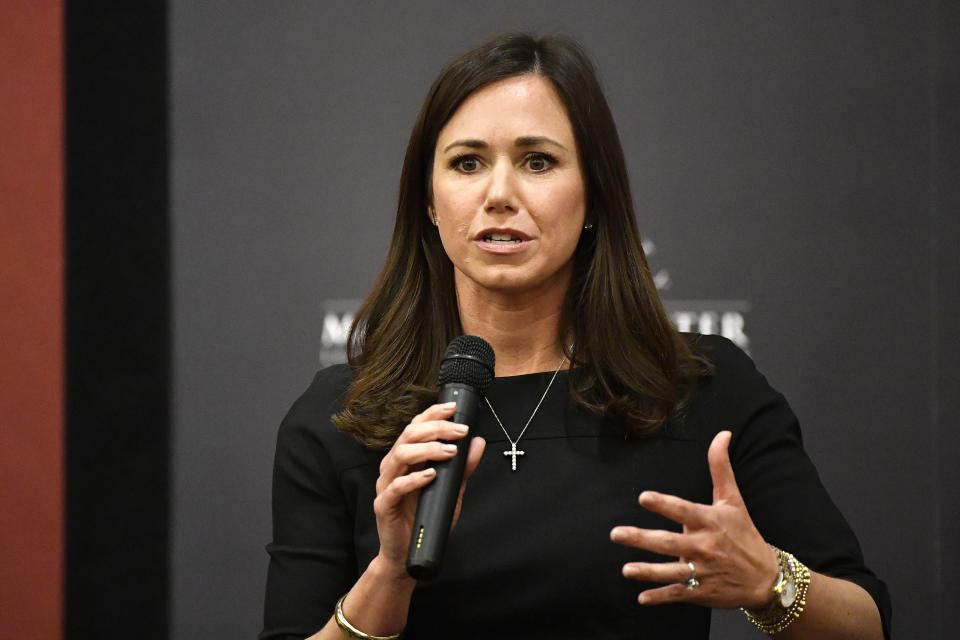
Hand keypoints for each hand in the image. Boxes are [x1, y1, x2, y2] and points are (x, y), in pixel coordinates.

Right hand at [372, 402, 484, 578]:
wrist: (407, 556)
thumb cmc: (426, 519)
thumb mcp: (451, 490)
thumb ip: (463, 467)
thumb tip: (478, 442)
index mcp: (406, 459)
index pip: (416, 427)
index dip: (433, 414)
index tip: (453, 408)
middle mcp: (394, 467)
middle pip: (408, 436)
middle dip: (436, 429)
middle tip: (459, 431)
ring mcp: (386, 485)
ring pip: (400, 455)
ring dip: (427, 449)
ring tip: (449, 451)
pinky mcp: (384, 505)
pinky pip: (396, 487)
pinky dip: (414, 479)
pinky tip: (431, 475)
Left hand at [610, 430, 778, 609]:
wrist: (765, 577)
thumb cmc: (744, 534)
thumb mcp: (734, 500)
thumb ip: (721, 468)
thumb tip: (722, 434)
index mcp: (710, 522)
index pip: (684, 510)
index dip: (664, 504)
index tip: (643, 497)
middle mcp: (705, 547)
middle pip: (669, 542)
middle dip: (642, 539)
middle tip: (617, 534)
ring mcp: (702, 572)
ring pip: (671, 572)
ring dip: (648, 572)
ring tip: (627, 569)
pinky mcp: (701, 593)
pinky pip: (677, 595)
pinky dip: (660, 597)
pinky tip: (641, 598)